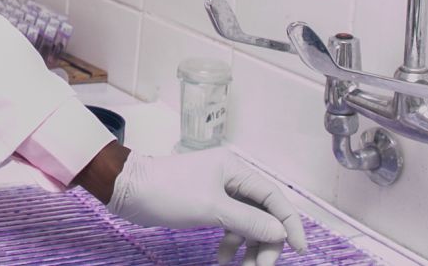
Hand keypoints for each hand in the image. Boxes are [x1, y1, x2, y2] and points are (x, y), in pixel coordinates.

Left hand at [107, 148, 307, 265]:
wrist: (128, 190)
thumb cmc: (169, 192)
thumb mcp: (212, 208)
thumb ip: (248, 221)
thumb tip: (281, 232)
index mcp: (236, 170)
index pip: (274, 197)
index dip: (289, 223)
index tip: (299, 250)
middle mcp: (232, 178)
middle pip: (262, 214)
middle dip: (265, 242)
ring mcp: (219, 192)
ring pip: (246, 223)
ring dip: (248, 247)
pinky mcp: (206, 205)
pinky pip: (229, 226)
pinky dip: (230, 244)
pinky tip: (222, 260)